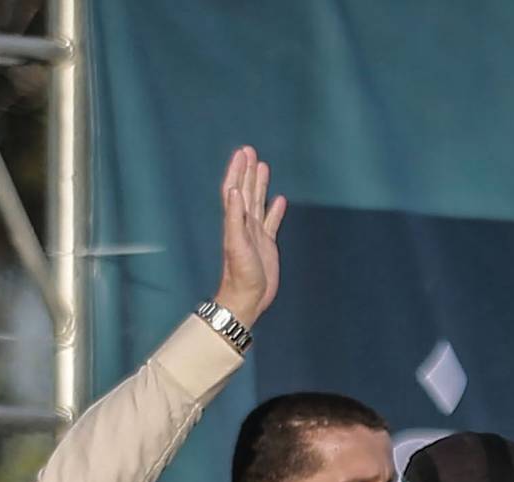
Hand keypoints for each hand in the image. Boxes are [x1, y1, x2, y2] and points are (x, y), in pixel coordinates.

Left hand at [211, 145, 285, 327]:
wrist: (247, 298)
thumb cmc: (240, 274)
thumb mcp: (236, 244)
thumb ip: (235, 217)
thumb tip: (235, 190)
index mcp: (235, 221)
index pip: (234, 190)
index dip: (237, 171)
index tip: (242, 153)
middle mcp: (244, 224)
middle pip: (246, 191)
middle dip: (247, 171)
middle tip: (250, 151)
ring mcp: (256, 233)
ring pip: (258, 202)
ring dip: (259, 184)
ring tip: (263, 166)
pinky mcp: (267, 244)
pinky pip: (272, 222)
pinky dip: (275, 210)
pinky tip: (278, 200)